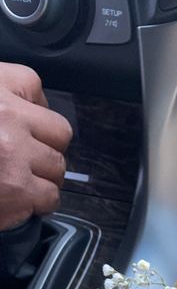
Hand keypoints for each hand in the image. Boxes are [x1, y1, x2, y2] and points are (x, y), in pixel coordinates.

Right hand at [0, 63, 72, 230]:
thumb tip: (24, 105)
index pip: (32, 85)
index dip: (30, 108)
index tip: (24, 123)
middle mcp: (7, 118)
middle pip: (58, 131)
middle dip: (44, 146)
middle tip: (26, 158)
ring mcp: (15, 155)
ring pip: (57, 166)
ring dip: (43, 175)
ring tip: (19, 180)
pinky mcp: (18, 190)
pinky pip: (50, 196)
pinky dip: (38, 202)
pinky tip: (18, 200)